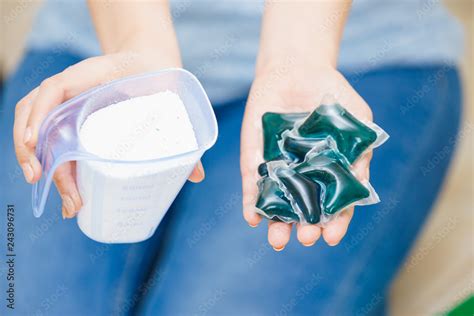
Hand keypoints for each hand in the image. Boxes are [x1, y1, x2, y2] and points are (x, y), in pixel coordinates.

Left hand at [13, 51, 204, 218]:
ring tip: (38, 176)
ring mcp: (69, 98)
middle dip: (50, 176)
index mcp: (88, 132)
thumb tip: (198, 176)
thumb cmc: (158, 95)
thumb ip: (177, 151)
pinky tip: (31, 141)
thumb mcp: (168, 126)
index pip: (66, 161)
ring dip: (27, 152)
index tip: (73, 208)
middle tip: (70, 204)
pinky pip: (43, 99)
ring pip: (34, 125)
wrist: (157, 60)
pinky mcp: (70, 80)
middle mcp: (73, 116)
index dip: (65, 185)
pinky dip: (33, 120)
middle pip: (47, 148)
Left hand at [240, 64, 372, 249]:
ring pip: (277, 205)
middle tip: (307, 237)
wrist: (297, 68)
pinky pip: (252, 182)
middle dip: (305, 227)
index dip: (335, 223)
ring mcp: (279, 169)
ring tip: (278, 240)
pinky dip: (252, 201)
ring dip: (276, 225)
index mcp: (331, 172)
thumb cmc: (332, 94)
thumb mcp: (357, 119)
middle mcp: (304, 176)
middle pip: (305, 211)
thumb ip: (360, 149)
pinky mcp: (255, 157)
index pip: (335, 206)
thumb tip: (361, 182)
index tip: (332, 236)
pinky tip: (252, 217)